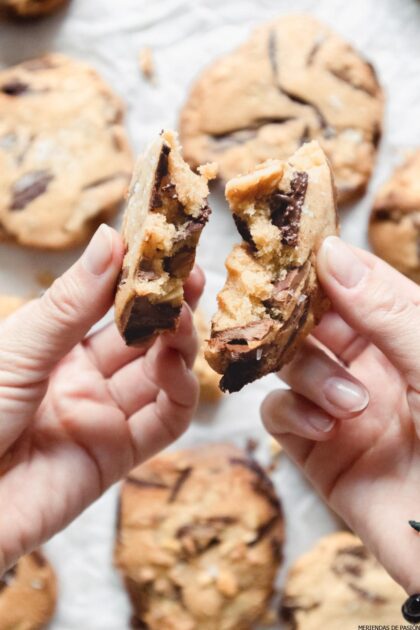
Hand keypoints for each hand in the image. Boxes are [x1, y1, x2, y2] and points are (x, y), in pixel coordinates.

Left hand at [0, 224, 202, 572]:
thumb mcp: (18, 349)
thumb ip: (72, 303)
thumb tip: (111, 239)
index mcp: (53, 345)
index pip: (106, 302)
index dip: (136, 276)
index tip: (162, 248)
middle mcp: (83, 377)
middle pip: (140, 336)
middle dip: (168, 306)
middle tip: (190, 277)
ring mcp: (103, 415)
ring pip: (161, 373)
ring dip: (179, 343)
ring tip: (181, 318)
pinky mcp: (118, 455)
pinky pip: (166, 421)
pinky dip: (181, 390)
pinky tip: (173, 363)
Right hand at [262, 236, 419, 595]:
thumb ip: (388, 312)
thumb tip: (332, 253)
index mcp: (407, 334)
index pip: (356, 281)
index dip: (324, 263)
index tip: (290, 251)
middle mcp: (372, 364)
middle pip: (312, 319)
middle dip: (297, 317)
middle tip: (284, 315)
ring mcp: (341, 405)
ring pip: (290, 361)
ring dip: (309, 372)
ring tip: (351, 404)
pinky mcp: (317, 450)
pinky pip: (278, 413)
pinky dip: (291, 412)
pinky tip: (324, 427)